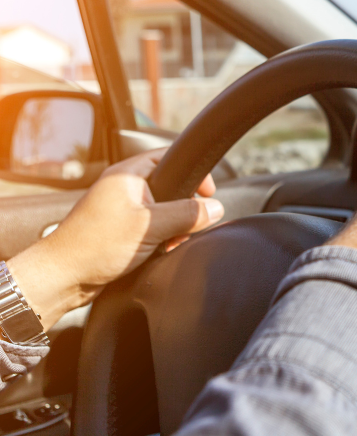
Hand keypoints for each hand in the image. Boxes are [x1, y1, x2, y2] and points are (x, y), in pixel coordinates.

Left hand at [9, 148, 224, 328]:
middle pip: (171, 187)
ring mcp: (120, 209)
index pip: (170, 158)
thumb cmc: (94, 246)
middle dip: (185, 208)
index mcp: (127, 175)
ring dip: (173, 226)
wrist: (62, 277)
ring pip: (162, 210)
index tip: (208, 194)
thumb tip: (216, 208)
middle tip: (187, 225)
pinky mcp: (119, 230)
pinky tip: (158, 251)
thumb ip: (187, 214)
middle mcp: (123, 188)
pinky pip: (151, 227)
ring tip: (168, 242)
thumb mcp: (151, 226)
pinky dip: (160, 238)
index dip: (193, 174)